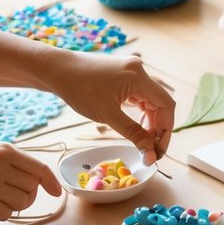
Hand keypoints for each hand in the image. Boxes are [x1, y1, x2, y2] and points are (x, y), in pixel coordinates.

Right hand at [0, 142, 60, 219]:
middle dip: (26, 196)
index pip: (39, 168)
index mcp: (5, 150)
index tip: (55, 192)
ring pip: (23, 202)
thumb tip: (40, 182)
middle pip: (33, 188)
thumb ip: (14, 165)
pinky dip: (0, 214)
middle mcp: (0, 163)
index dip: (51, 182)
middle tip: (6, 196)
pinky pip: (6, 214)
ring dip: (12, 206)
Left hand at [48, 53, 174, 163]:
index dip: (166, 130)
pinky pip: (139, 96)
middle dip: (157, 128)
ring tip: (141, 140)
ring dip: (149, 122)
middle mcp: (139, 71)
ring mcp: (131, 72)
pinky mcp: (123, 76)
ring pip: (150, 101)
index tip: (158, 150)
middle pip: (160, 104)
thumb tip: (151, 154)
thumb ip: (133, 134)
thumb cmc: (78, 89)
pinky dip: (139, 113)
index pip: (167, 105)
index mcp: (139, 77)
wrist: (56, 70)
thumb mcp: (107, 115)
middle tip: (149, 149)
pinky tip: (134, 125)